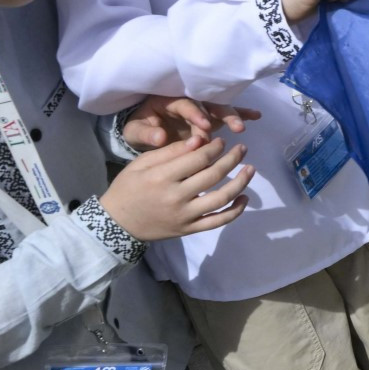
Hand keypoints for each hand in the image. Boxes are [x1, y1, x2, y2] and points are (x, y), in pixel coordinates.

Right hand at [98, 133, 254, 241]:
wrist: (117, 223)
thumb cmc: (128, 188)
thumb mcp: (141, 163)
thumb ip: (170, 152)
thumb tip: (199, 140)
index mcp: (162, 177)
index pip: (198, 158)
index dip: (215, 147)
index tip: (223, 141)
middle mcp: (176, 197)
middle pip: (213, 175)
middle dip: (232, 159)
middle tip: (243, 148)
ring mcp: (185, 216)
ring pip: (221, 199)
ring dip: (241, 182)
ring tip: (251, 169)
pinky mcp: (189, 229)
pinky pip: (217, 221)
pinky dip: (235, 211)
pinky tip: (245, 198)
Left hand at [122, 97, 259, 149]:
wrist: (142, 130)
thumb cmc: (139, 128)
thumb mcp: (135, 131)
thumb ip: (146, 133)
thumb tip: (160, 137)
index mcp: (168, 100)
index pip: (185, 104)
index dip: (195, 114)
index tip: (205, 127)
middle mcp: (188, 100)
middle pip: (207, 103)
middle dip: (221, 114)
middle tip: (235, 127)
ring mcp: (200, 109)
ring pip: (218, 109)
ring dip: (232, 116)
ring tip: (243, 126)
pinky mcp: (208, 118)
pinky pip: (224, 115)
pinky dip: (240, 114)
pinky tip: (256, 116)